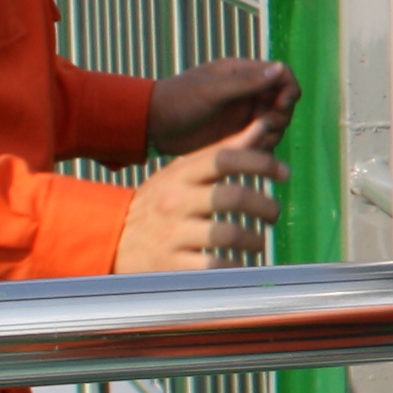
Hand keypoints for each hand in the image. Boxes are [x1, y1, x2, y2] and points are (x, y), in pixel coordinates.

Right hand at [116, 118, 285, 271]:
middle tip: (273, 215)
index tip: (284, 173)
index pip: (224, 158)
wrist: (108, 238)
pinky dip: (235, 266)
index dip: (261, 162)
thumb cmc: (157, 203)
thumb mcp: (182, 172)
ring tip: (258, 243)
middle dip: (265, 206)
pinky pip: (214, 266)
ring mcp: (171, 233)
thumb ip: (223, 150)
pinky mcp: (169, 264)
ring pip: (227, 234)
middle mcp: (175, 202)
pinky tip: (240, 263)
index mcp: (180, 176)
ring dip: (254, 240)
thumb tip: (262, 125)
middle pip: (232, 197)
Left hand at [149, 58, 297, 156]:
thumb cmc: (176, 101)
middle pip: (284, 101)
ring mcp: (243, 114)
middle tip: (261, 126)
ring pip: (276, 122)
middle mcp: (246, 93)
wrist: (150, 126)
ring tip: (252, 140)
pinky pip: (262, 139)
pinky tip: (245, 149)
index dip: (288, 89)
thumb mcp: (211, 90)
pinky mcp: (237, 134)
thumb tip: (280, 69)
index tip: (280, 105)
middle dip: (280, 114)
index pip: (282, 75)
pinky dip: (262, 145)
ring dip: (272, 132)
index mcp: (241, 73)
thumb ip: (246, 82)